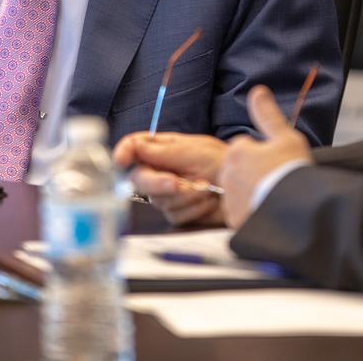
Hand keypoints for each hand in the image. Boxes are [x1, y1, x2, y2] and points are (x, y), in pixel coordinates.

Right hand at [113, 132, 228, 226]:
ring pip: (159, 200)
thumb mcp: (191, 150)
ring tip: (206, 185)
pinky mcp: (178, 211)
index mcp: (161, 148)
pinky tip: (208, 199)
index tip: (121, 161)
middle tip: (175, 183)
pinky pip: (175, 214)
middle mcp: (160, 169)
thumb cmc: (220, 160)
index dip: (123, 153)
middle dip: (157, 183)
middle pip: (139, 180)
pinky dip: (194, 207)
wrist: (241, 185)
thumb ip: (161, 151)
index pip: (132, 148)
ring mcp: (167, 192)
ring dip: (186, 194)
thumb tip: (133, 147)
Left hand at [218, 85, 311, 228]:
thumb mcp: (286, 137)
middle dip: (253, 174)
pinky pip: (240, 213)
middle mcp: (227, 175)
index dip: (261, 154)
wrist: (297, 211)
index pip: (244, 147)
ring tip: (273, 197)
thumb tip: (257, 91)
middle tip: (275, 180)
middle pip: (239, 170)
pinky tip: (268, 211)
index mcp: (237, 151)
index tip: (276, 163)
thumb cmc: (292, 173)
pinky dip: (251, 212)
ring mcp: (229, 199)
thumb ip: (268, 114)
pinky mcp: (234, 220)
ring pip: (238, 191)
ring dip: (251, 192)